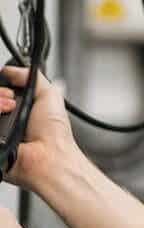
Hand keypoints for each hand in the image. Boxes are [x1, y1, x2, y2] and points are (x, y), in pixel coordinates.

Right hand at [0, 66, 78, 192]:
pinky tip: (2, 128)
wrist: (49, 157)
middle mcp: (3, 121)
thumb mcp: (49, 95)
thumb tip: (10, 70)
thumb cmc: (53, 133)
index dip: (1, 90)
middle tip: (11, 102)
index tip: (11, 93)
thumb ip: (31, 77)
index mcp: (15, 109)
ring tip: (8, 111)